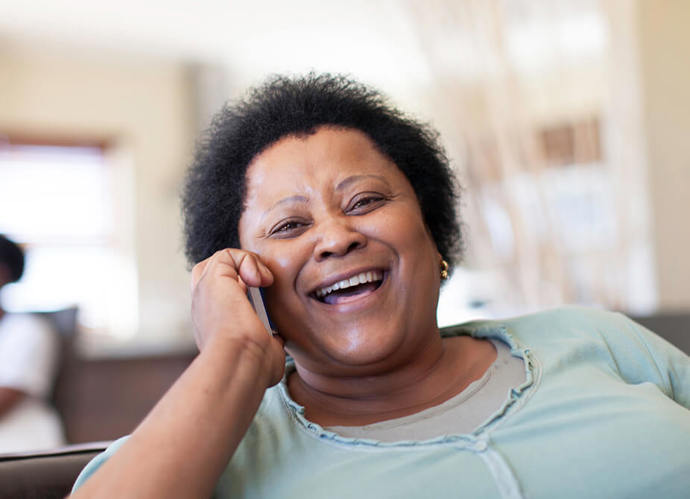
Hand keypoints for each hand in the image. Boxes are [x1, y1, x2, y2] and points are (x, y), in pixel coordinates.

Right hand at [190, 249, 284, 385]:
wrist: (242, 361)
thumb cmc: (253, 367)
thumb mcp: (264, 354)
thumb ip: (268, 341)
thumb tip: (275, 337)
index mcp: (215, 327)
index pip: (224, 300)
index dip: (246, 293)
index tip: (265, 306)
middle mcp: (205, 308)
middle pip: (215, 276)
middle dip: (242, 273)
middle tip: (261, 287)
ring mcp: (204, 293)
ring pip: (220, 262)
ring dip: (247, 264)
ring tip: (263, 281)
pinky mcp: (211, 278)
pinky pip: (226, 254)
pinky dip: (246, 260)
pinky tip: (259, 279)